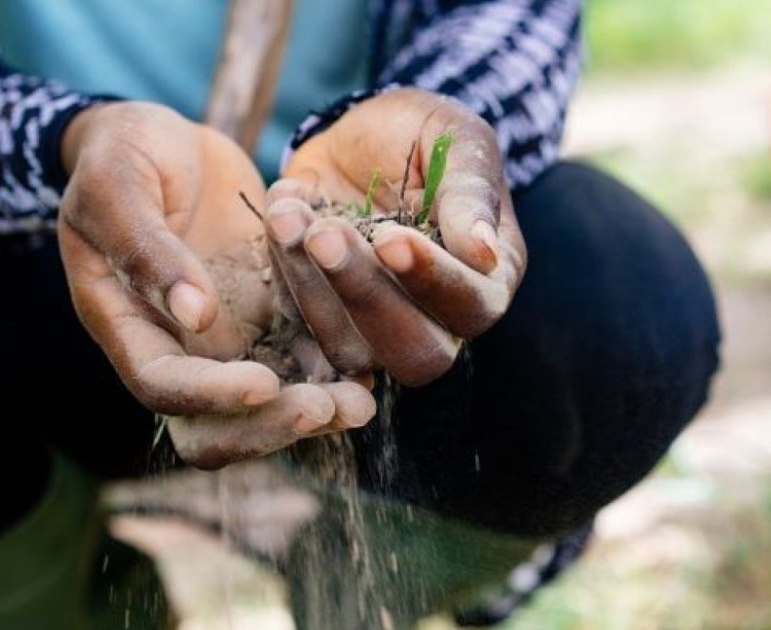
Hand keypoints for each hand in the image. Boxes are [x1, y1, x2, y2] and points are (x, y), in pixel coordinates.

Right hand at [57, 102, 374, 468]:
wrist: (165, 140)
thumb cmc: (124, 154)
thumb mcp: (119, 186)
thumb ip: (146, 249)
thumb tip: (195, 317)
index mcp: (127, 325)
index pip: (164, 386)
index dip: (212, 397)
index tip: (264, 384)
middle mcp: (180, 348)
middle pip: (217, 424)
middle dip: (270, 426)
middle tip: (326, 408)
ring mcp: (230, 338)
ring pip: (270, 404)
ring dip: (314, 411)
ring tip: (362, 399)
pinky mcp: (271, 315)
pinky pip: (305, 357)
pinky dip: (335, 367)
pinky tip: (373, 363)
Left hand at [265, 88, 526, 386]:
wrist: (357, 137)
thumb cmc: (420, 135)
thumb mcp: (453, 139)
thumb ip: (470, 191)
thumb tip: (484, 254)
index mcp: (488, 278)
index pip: (473, 306)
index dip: (432, 280)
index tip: (390, 238)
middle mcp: (440, 319)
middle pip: (414, 352)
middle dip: (364, 294)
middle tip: (325, 236)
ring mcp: (378, 328)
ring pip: (349, 350)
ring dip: (310, 287)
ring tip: (289, 217)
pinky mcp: (326, 320)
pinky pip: (299, 323)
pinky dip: (282, 270)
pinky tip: (281, 212)